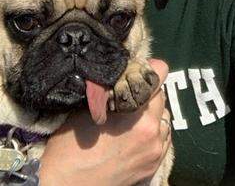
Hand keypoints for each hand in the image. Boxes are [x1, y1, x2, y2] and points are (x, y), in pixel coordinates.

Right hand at [38, 59, 171, 184]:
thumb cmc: (70, 148)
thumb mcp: (89, 109)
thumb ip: (112, 90)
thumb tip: (122, 72)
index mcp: (140, 116)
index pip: (160, 74)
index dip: (148, 68)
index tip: (136, 69)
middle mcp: (154, 134)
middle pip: (161, 97)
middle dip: (147, 92)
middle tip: (127, 94)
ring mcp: (155, 153)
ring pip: (164, 120)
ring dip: (152, 113)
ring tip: (130, 116)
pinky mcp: (152, 168)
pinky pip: (162, 140)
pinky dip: (153, 133)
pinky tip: (134, 134)